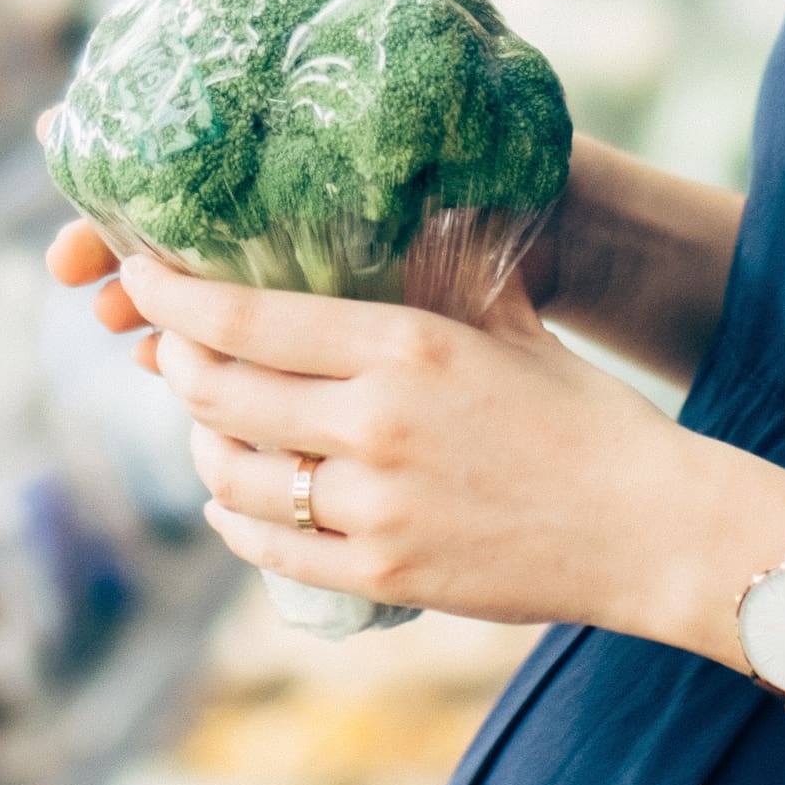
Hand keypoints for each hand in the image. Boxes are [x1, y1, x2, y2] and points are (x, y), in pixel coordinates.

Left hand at [46, 219, 784, 642]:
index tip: (136, 274)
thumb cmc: (584, 416)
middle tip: (166, 346)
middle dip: (175, 363)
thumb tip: (402, 211)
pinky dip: (232, 516)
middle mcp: (374, 424)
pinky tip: (230, 497)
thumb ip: (441, 274)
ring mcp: (372, 507)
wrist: (648, 528)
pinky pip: (267, 545)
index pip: (246, 316)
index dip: (171, 296)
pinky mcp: (378, 573)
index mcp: (404, 346)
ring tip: (204, 421)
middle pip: (218, 391)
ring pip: (231, 472)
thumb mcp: (509, 325)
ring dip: (200, 442)